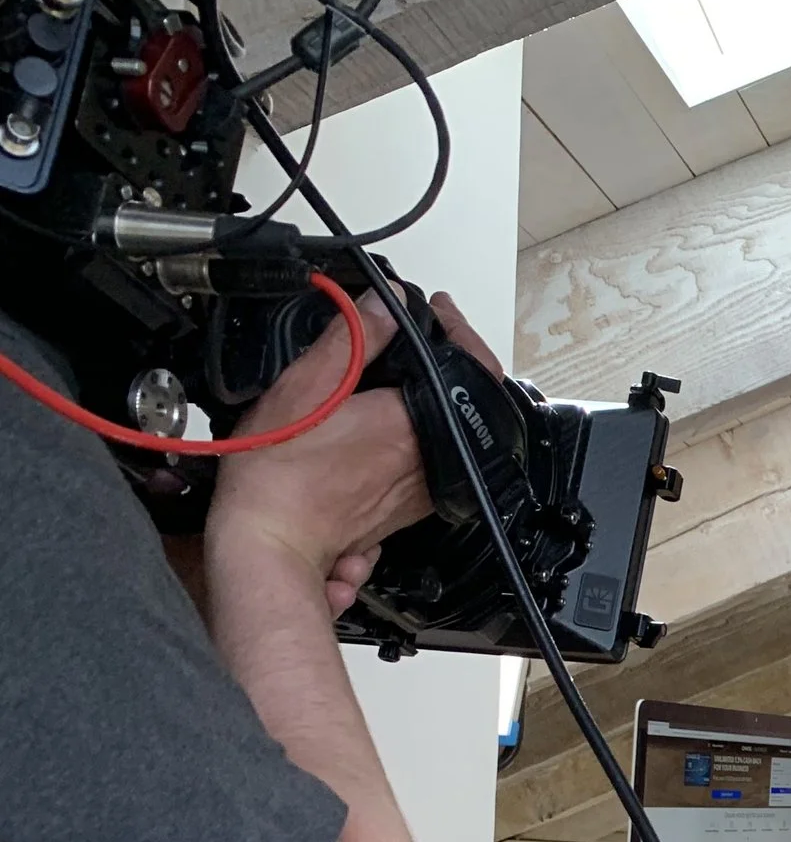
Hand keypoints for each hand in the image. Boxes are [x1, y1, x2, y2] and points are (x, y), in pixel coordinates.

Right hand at [206, 289, 501, 614]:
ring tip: (407, 367)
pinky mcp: (413, 507)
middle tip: (422, 333)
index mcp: (414, 425)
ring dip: (437, 394)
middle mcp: (433, 458)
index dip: (458, 330)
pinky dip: (424, 428)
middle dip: (449, 358)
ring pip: (454, 427)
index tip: (438, 311)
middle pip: (465, 396)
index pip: (469, 366)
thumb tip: (390, 303)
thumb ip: (354, 338)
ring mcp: (426, 486)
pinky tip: (392, 415)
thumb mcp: (306, 385)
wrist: (271, 539)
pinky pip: (436, 456)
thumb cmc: (277, 468)